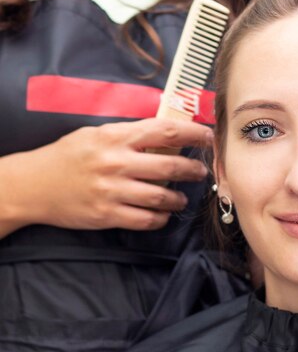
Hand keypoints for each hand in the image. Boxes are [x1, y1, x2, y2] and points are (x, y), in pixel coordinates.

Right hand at [0, 118, 211, 235]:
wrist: (32, 185)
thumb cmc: (68, 155)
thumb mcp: (97, 133)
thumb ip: (130, 134)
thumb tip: (168, 133)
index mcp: (116, 137)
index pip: (166, 131)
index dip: (194, 134)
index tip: (209, 137)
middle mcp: (116, 162)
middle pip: (171, 166)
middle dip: (194, 170)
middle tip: (202, 171)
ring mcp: (112, 190)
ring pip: (162, 196)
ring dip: (179, 198)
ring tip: (182, 197)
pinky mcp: (107, 215)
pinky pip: (146, 220)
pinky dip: (160, 218)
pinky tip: (163, 214)